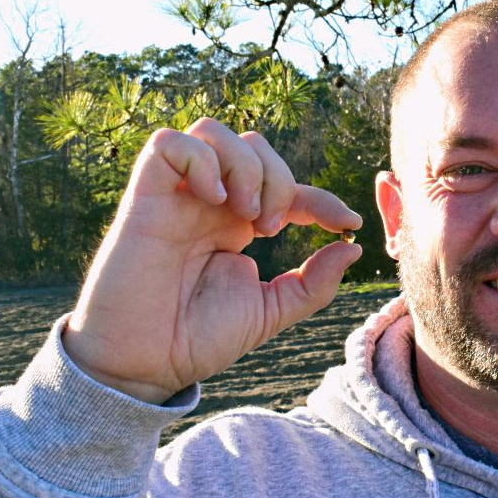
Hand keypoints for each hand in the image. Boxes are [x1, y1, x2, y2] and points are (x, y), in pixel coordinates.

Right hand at [62, 119, 361, 403]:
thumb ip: (314, 282)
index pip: (287, 187)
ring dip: (244, 165)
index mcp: (236, 225)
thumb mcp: (270, 311)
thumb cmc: (197, 340)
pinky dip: (201, 160)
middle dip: (279, 178)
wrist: (143, 365)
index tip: (347, 224)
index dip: (322, 198)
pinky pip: (168, 143)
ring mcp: (176, 197)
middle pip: (254, 146)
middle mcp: (208, 203)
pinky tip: (215, 200)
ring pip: (213, 132)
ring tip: (246, 215)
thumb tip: (354, 247)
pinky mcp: (143, 198)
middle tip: (271, 228)